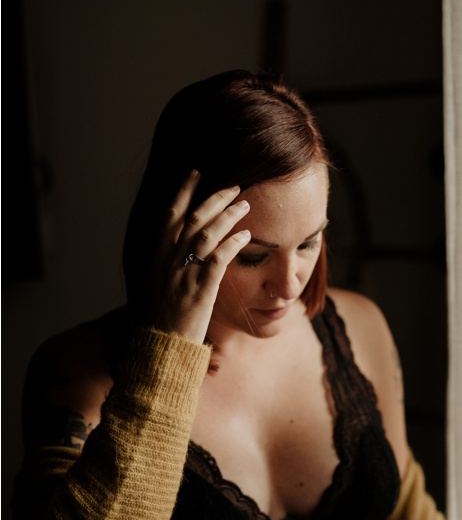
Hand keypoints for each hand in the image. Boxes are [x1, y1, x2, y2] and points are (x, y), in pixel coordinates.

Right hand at [152, 171, 251, 342]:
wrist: (161, 347)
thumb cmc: (164, 319)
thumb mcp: (161, 285)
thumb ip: (171, 264)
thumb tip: (182, 248)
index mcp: (157, 257)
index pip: (169, 215)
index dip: (184, 192)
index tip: (197, 173)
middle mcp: (168, 261)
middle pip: (191, 219)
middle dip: (214, 198)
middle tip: (235, 185)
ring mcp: (183, 274)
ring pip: (206, 234)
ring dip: (228, 216)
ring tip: (247, 204)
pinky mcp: (200, 291)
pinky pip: (218, 260)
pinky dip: (233, 244)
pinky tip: (247, 236)